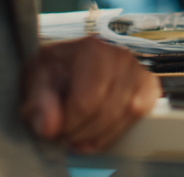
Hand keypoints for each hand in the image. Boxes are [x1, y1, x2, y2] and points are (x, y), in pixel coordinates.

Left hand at [21, 37, 161, 152]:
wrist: (67, 62)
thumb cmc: (52, 71)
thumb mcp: (35, 81)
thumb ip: (38, 103)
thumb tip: (50, 126)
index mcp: (92, 49)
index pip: (86, 103)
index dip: (69, 126)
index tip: (56, 129)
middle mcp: (120, 55)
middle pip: (106, 112)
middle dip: (83, 133)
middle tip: (66, 134)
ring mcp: (137, 69)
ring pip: (125, 115)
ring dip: (100, 134)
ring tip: (81, 133)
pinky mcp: (148, 84)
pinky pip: (140, 114)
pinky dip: (120, 129)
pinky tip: (101, 131)